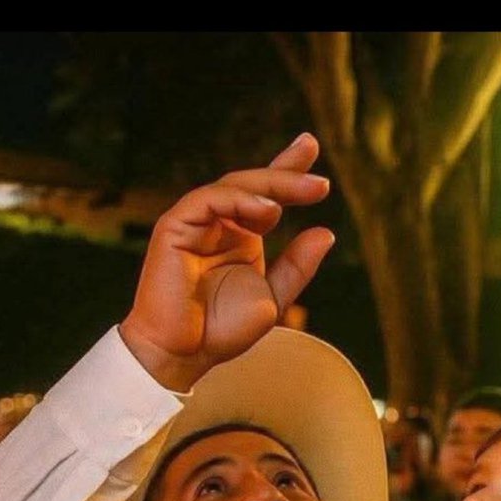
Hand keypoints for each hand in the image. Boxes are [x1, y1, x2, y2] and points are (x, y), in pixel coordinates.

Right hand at [120, 133, 333, 389]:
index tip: (310, 146)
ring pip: (232, 187)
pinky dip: (239, 200)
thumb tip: (327, 232)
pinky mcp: (174, 226)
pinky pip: (207, 199)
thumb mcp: (271, 297)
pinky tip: (269, 211)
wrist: (182, 354)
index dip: (287, 169)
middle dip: (287, 175)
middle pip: (251, 185)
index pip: (264, 194)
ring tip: (306, 193)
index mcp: (239, 236)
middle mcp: (217, 224)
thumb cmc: (220, 331)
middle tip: (320, 181)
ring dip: (271, 186)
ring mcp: (194, 222)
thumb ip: (297, 267)